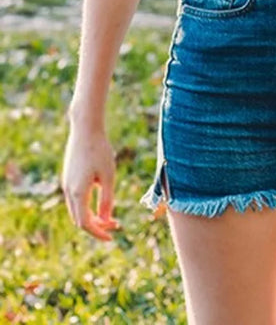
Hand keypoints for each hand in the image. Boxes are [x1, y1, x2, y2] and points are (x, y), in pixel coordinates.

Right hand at [62, 126, 119, 240]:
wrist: (85, 129)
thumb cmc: (100, 150)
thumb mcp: (108, 175)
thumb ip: (107, 198)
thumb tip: (106, 219)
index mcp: (78, 193)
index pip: (85, 223)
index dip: (98, 232)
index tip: (112, 237)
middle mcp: (68, 191)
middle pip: (79, 219)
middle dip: (96, 226)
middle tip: (115, 226)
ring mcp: (67, 185)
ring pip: (76, 210)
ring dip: (91, 217)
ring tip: (110, 217)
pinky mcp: (69, 178)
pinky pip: (76, 200)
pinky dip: (87, 206)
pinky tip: (101, 202)